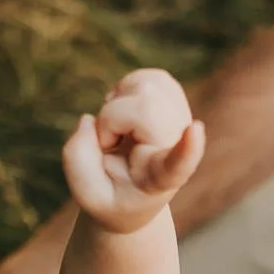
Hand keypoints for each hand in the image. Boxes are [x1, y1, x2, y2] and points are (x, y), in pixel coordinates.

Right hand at [61, 69, 206, 233]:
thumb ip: (78, 158)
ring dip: (116, 105)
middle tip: (107, 145)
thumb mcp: (86, 193)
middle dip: (110, 119)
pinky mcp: (173, 99)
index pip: (176, 164)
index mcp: (157, 177)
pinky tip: (124, 114)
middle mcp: (175, 145)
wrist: (133, 192)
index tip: (195, 130)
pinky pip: (148, 78)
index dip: (187, 147)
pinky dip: (124, 90)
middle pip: (146, 108)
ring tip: (117, 132)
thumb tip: (90, 119)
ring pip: (146, 86)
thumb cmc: (111, 195)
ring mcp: (179, 119)